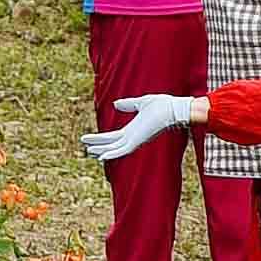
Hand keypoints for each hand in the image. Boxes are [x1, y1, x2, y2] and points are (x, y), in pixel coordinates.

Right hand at [80, 93, 209, 166]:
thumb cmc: (163, 105)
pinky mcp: (138, 141)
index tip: (89, 140)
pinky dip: (112, 154)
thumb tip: (115, 104)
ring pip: (114, 149)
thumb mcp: (141, 103)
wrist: (174, 109)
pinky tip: (102, 157)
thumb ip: (129, 104)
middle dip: (98, 146)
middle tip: (86, 150)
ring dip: (101, 151)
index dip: (100, 138)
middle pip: (111, 144)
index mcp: (134, 129)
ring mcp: (135, 140)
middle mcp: (133, 137)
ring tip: (89, 152)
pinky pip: (122, 150)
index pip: (113, 136)